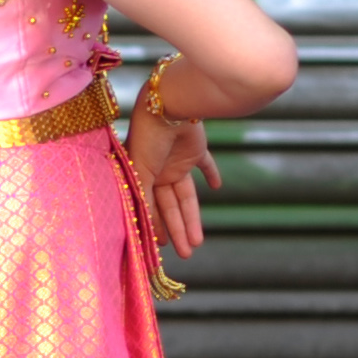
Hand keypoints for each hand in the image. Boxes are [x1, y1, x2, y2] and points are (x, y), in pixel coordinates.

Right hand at [128, 105, 221, 258]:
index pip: (151, 208)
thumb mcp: (141, 171)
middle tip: (186, 253)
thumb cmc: (148, 137)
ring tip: (198, 242)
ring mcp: (177, 161)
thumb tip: (141, 225)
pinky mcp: (195, 150)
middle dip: (178, 230)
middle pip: (170, 207)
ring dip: (193, 218)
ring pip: (187, 196)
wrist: (170, 104)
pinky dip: (211, 174)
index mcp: (141, 176)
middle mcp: (158, 171)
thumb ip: (142, 197)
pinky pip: (205, 165)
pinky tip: (217, 188)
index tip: (163, 248)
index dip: (156, 227)